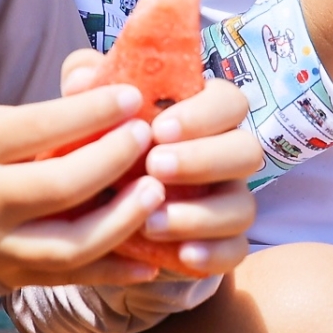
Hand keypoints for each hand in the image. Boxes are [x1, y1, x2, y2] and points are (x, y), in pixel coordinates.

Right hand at [0, 80, 260, 289]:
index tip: (131, 96)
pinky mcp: (12, 277)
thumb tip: (97, 77)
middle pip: (61, 186)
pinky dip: (113, 272)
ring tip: (156, 192)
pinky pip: (70, 279)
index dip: (91, 111)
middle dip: (112, 159)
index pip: (41, 126)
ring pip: (69, 244)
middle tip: (146, 136)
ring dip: (121, 221)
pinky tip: (151, 260)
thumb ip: (39, 108)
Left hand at [57, 49, 264, 277]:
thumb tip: (85, 77)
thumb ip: (87, 86)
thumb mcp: (90, 114)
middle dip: (204, 159)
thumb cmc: (103, 149)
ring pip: (242, 205)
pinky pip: (236, 251)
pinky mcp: (221, 244)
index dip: (203, 113)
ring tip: (151, 222)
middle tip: (155, 166)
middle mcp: (224, 156)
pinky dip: (214, 254)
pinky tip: (183, 255)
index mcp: (203, 116)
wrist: (96, 215)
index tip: (159, 127)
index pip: (229, 101)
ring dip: (200, 214)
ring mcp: (226, 202)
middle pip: (247, 151)